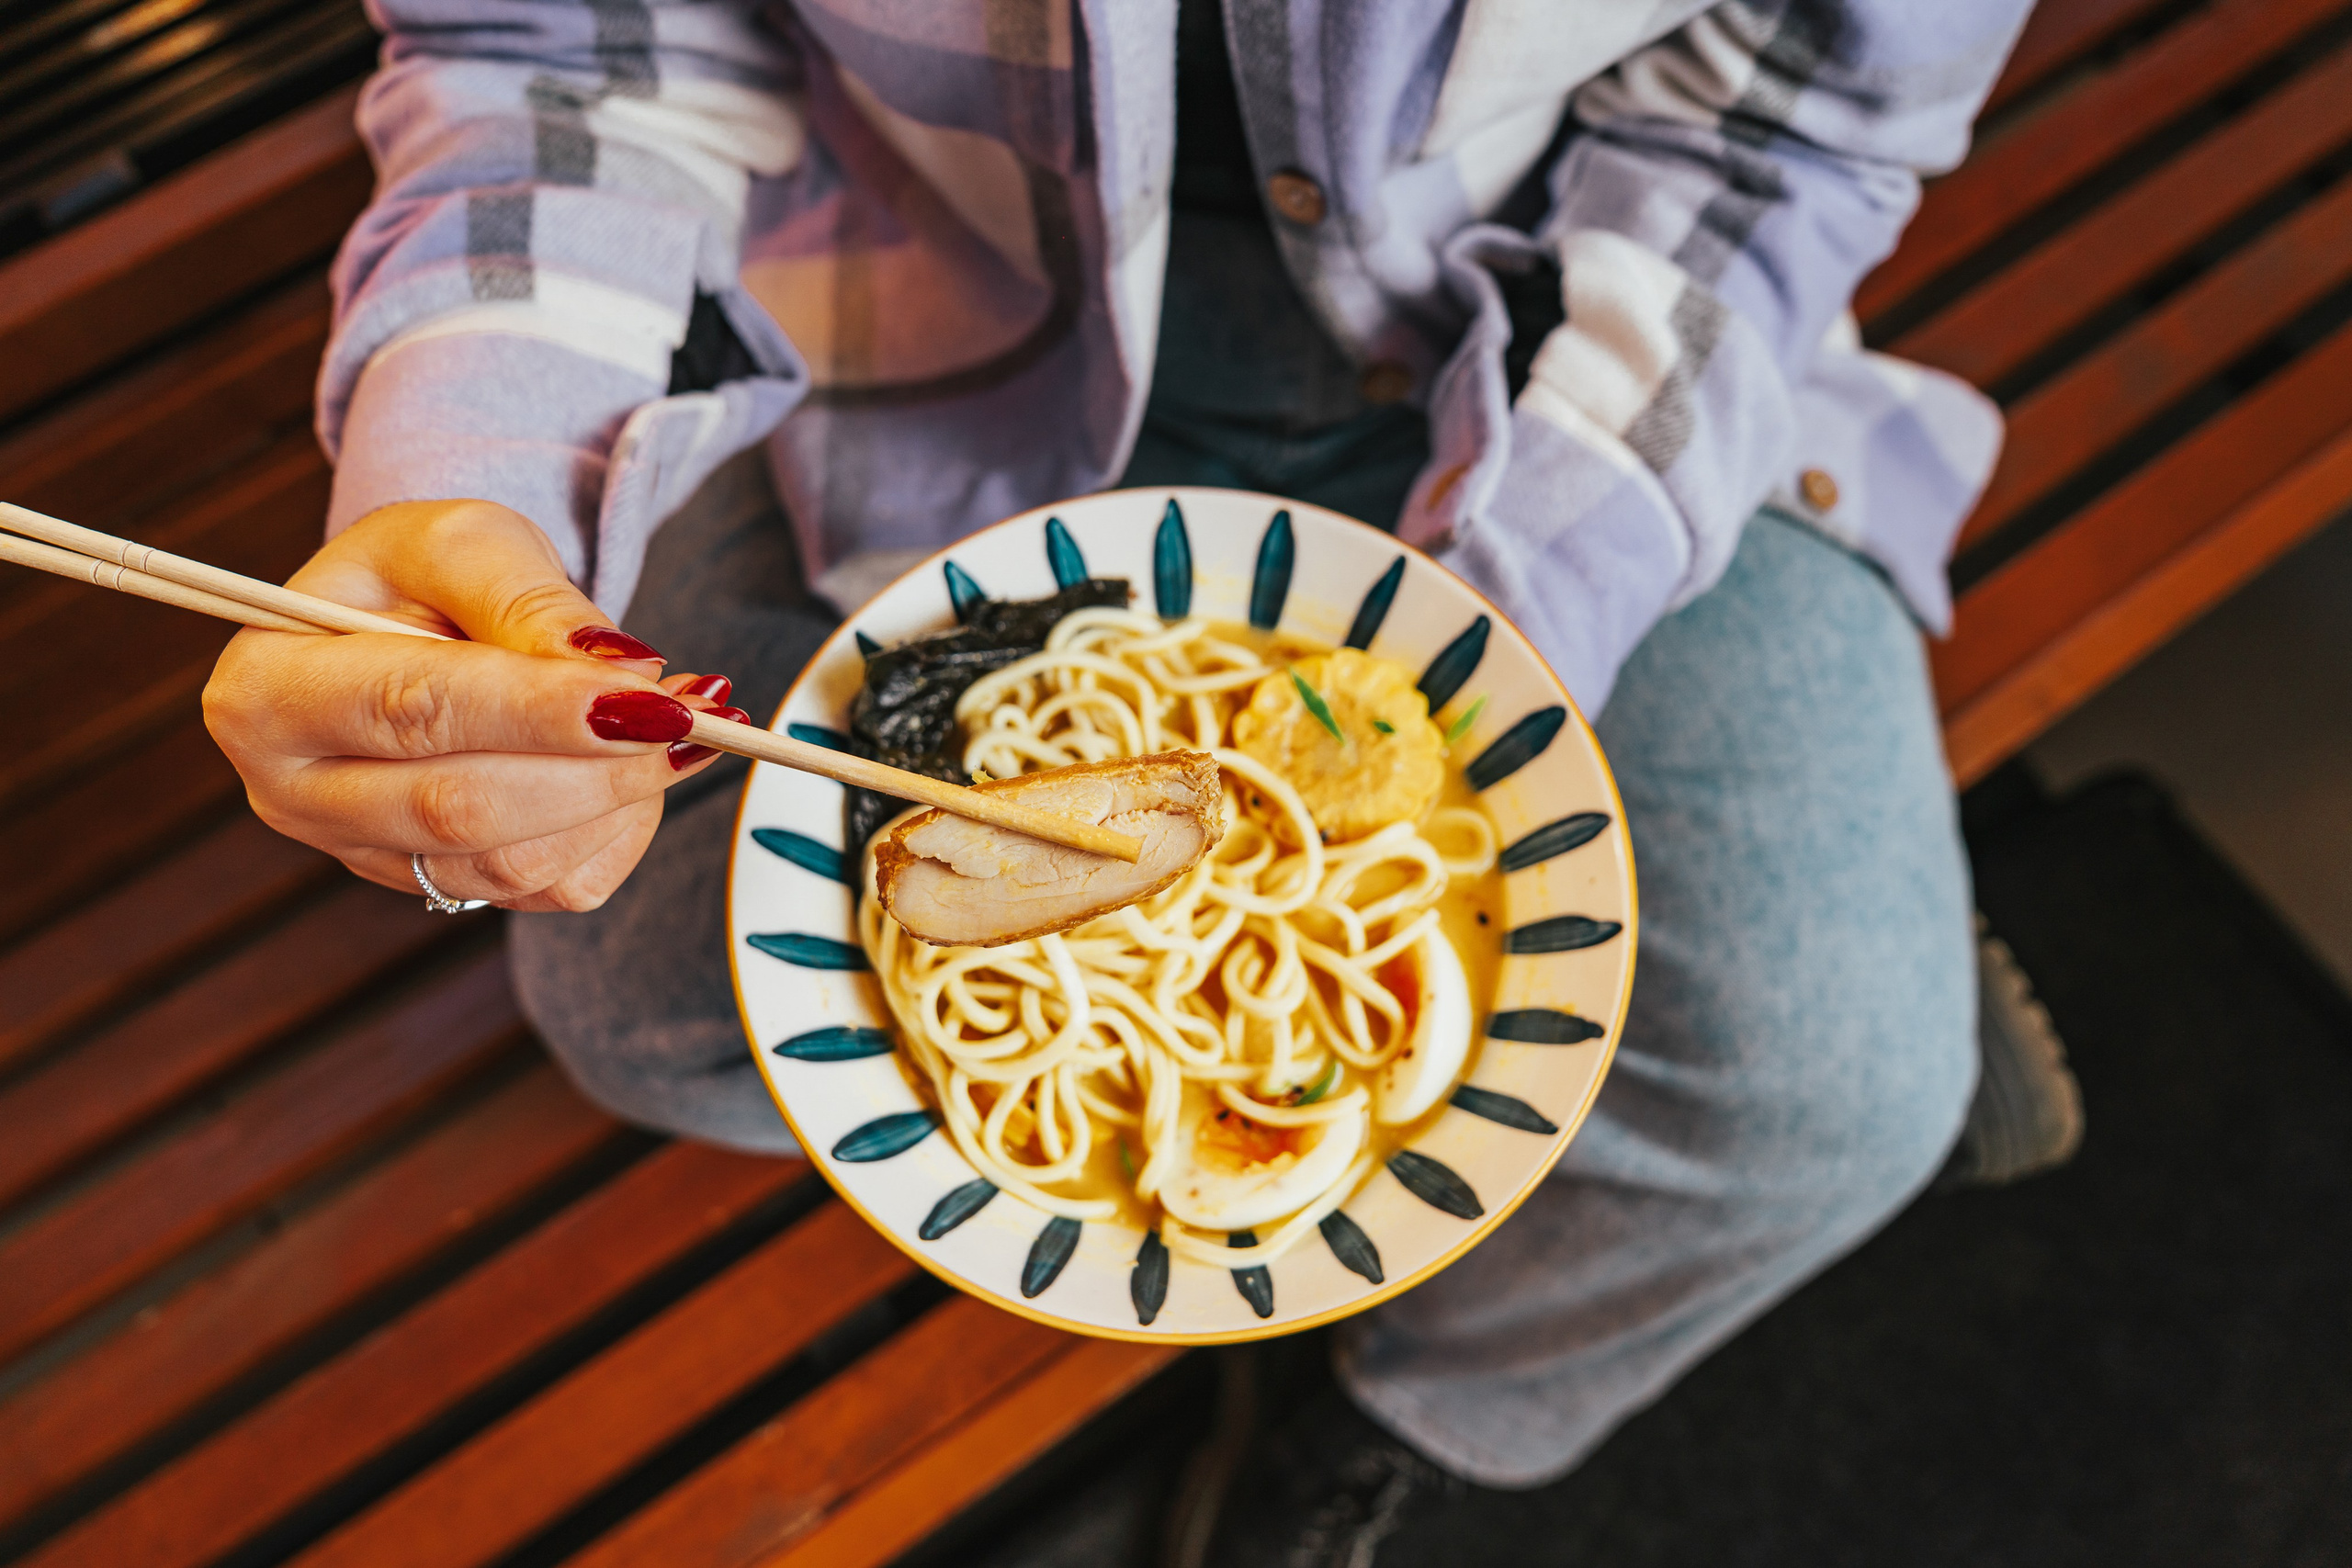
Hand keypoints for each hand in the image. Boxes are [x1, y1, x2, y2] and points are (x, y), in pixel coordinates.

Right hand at [204, 499, 741, 911]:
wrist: (414, 623)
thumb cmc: (423, 577)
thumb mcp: (464, 543)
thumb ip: (532, 601)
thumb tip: (621, 671)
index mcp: (268, 690)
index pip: (414, 711)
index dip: (540, 711)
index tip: (650, 697)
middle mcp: (296, 792)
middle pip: (463, 807)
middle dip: (598, 765)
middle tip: (693, 715)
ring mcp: (364, 855)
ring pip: (514, 864)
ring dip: (619, 799)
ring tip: (675, 723)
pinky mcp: (435, 888)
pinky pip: (549, 891)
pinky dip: (616, 832)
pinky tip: (632, 768)